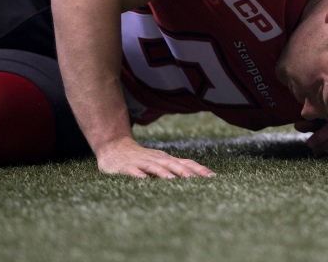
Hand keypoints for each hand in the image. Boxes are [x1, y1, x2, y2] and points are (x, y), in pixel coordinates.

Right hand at [96, 136, 214, 178]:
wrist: (114, 147)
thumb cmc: (141, 158)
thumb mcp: (159, 162)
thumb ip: (174, 170)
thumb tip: (196, 179)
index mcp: (166, 159)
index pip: (186, 163)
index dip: (199, 169)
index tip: (213, 177)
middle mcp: (156, 159)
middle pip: (173, 164)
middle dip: (185, 171)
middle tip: (197, 179)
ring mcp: (141, 162)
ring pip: (154, 167)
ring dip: (163, 173)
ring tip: (172, 179)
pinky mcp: (126, 167)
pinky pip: (132, 171)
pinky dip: (138, 175)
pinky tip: (143, 181)